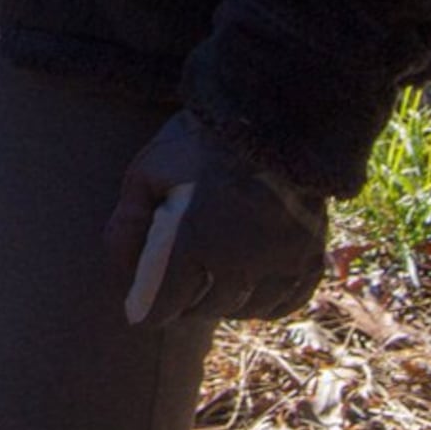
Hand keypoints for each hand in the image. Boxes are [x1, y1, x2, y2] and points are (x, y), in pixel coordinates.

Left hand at [102, 111, 327, 326]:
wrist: (271, 117)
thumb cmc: (199, 142)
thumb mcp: (146, 173)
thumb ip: (129, 223)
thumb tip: (120, 266)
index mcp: (193, 245)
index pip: (166, 303)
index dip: (150, 311)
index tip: (141, 312)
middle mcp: (238, 264)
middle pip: (209, 308)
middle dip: (187, 306)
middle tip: (176, 295)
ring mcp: (279, 263)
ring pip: (249, 309)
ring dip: (227, 307)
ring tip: (212, 292)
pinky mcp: (310, 255)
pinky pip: (290, 300)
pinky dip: (270, 305)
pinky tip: (255, 295)